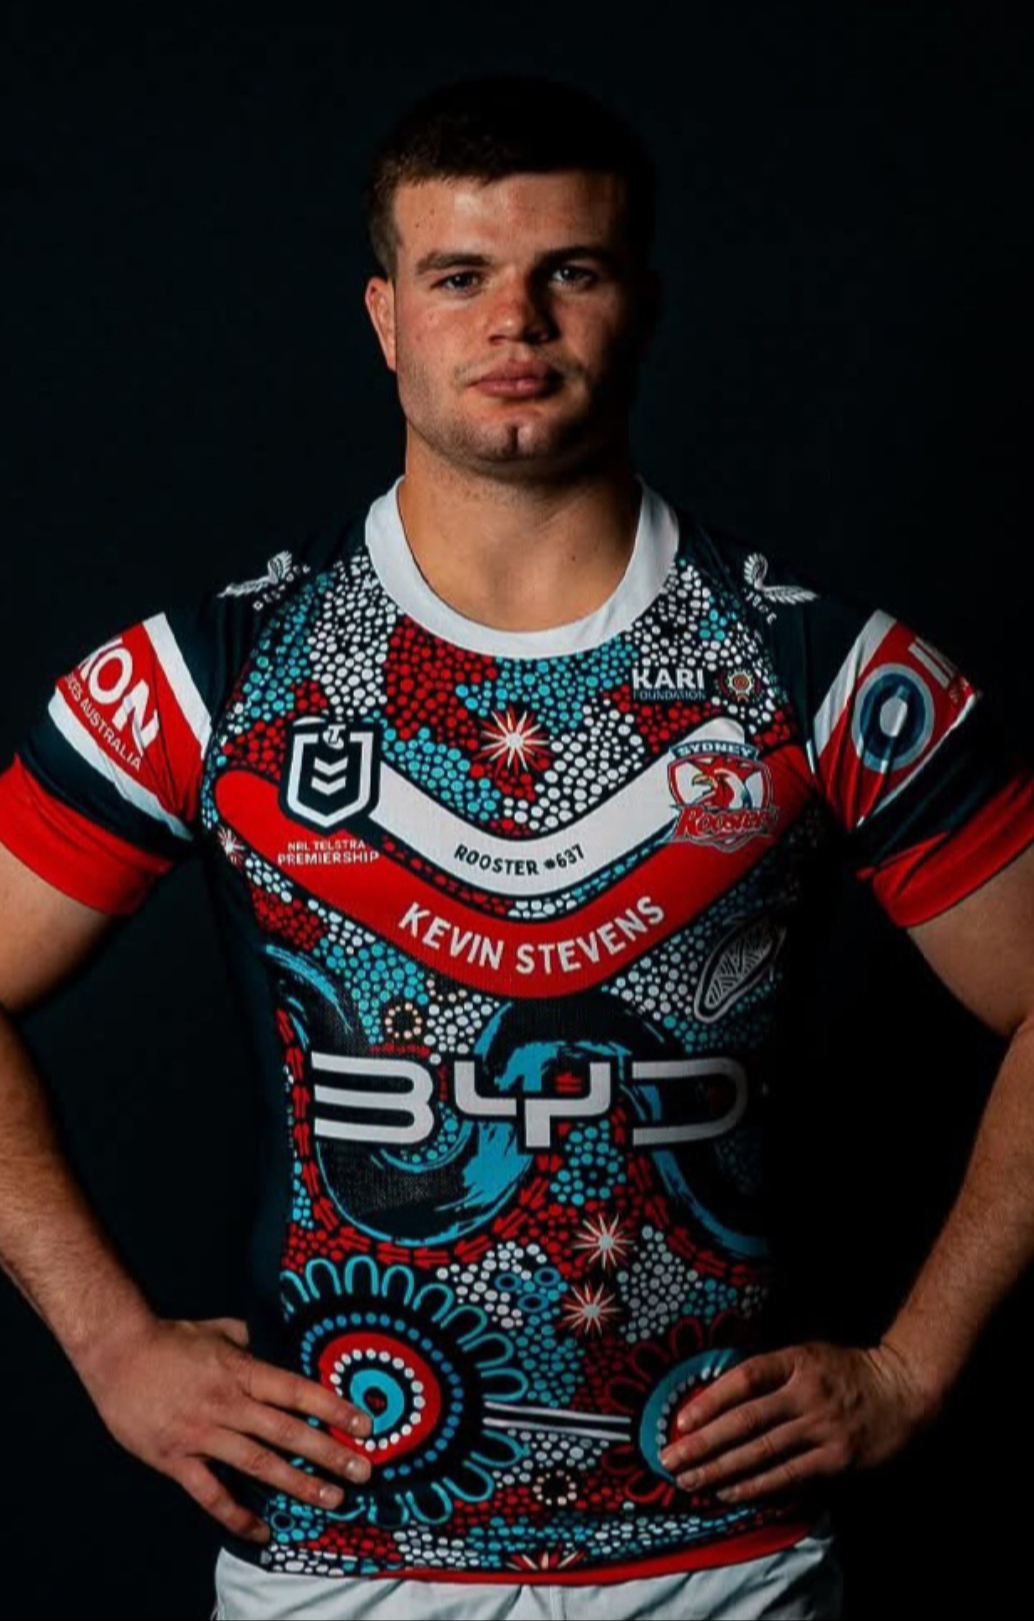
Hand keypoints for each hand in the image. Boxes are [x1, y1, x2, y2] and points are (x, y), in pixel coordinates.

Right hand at [78, 1314, 373, 1543]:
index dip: (333, 1408)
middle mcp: (227, 1404)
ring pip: (257, 1465)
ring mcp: (201, 1433)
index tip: (364, 1424)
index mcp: (241, 1371)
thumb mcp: (220, 1330)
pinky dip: (237, 1515)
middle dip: (329, 1453)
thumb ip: (251, 1341)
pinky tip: (262, 1530)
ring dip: (297, 1484)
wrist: (117, 1353)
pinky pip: (211, 1494)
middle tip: (363, 1472)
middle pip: (286, 1432)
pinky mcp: (175, 1459)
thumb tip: (278, 1341)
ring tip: (332, 1499)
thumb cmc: (170, 1338)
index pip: (297, 1390)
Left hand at [658, 1339, 937, 1504]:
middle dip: (704, 1445)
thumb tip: (716, 1394)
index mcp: (796, 1361)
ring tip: (690, 1482)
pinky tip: (730, 1493)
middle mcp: (807, 1393)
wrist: (904, 1391)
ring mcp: (823, 1428)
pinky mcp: (836, 1459)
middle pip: (746, 1422)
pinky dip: (756, 1486)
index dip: (710, 1400)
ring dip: (721, 1470)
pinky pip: (789, 1476)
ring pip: (763, 1453)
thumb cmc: (845, 1371)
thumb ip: (770, 1373)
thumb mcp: (808, 1355)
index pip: (744, 1379)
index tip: (680, 1421)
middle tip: (669, 1460)